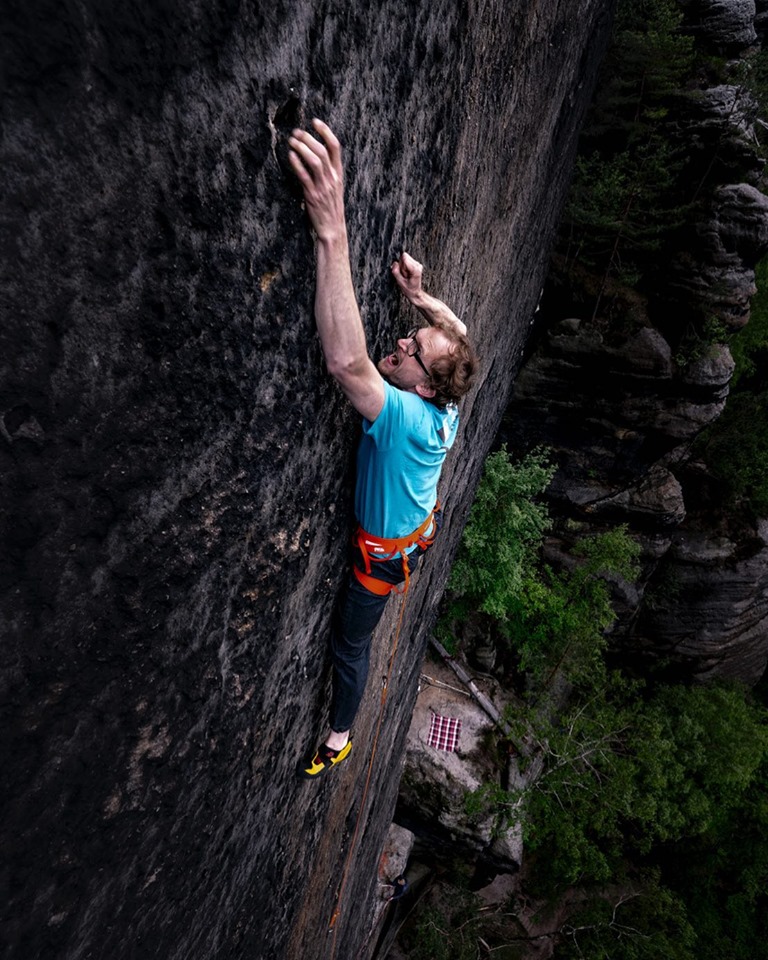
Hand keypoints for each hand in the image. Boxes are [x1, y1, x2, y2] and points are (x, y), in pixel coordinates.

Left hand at [288, 119, 345, 242]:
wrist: (332, 229)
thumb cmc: (331, 207)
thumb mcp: (334, 187)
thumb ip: (328, 171)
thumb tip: (316, 153)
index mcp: (338, 174)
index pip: (335, 147)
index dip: (325, 132)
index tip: (315, 121)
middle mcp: (332, 178)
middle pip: (322, 151)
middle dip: (308, 138)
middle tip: (296, 132)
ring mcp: (323, 187)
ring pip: (315, 161)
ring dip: (302, 148)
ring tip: (292, 140)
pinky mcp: (312, 196)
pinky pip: (304, 176)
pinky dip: (297, 164)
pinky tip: (290, 156)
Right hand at [391, 251, 423, 303]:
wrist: (415, 292)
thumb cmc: (409, 289)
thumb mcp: (400, 283)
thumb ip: (396, 272)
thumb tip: (394, 263)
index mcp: (415, 269)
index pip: (404, 257)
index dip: (400, 264)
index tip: (402, 272)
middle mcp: (418, 265)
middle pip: (404, 257)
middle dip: (401, 265)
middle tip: (404, 275)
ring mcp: (417, 264)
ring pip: (405, 259)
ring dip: (403, 267)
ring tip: (406, 275)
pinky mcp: (416, 264)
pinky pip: (406, 261)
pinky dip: (405, 267)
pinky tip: (407, 274)